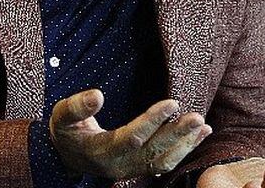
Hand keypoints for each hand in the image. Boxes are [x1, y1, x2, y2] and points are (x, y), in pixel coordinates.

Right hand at [49, 88, 212, 178]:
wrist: (67, 155)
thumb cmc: (66, 131)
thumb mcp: (61, 117)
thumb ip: (76, 106)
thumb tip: (97, 95)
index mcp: (101, 152)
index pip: (131, 138)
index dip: (152, 122)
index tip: (172, 103)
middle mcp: (118, 165)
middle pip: (152, 153)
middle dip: (176, 135)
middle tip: (197, 117)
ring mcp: (131, 169)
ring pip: (162, 162)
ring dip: (185, 145)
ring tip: (203, 126)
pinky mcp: (139, 167)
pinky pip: (165, 163)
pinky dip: (184, 150)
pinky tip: (200, 134)